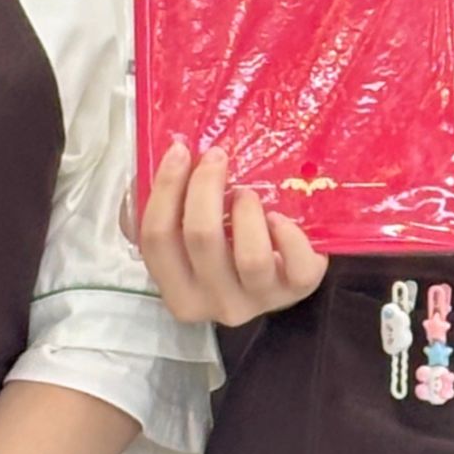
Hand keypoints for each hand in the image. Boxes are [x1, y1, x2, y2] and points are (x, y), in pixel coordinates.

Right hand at [127, 140, 325, 325]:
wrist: (277, 277)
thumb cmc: (226, 248)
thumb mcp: (191, 237)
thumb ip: (173, 209)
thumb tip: (171, 159)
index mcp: (178, 291)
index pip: (156, 239)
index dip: (165, 189)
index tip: (179, 151)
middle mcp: (214, 302)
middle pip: (201, 239)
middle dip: (206, 187)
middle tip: (216, 157)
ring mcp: (258, 300)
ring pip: (251, 257)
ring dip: (246, 212)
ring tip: (247, 193)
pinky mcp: (297, 290)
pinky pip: (297, 264)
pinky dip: (289, 234)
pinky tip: (278, 216)